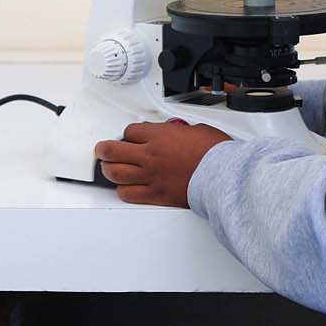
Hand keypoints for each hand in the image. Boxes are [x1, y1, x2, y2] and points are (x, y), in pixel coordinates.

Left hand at [94, 119, 231, 207]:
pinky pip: (130, 194)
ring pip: (116, 173)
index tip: (131, 136)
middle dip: (104, 149)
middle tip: (103, 149)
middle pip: (113, 151)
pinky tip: (124, 188)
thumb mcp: (197, 130)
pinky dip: (123, 190)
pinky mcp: (156, 196)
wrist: (222, 176)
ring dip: (109, 170)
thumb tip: (177, 133)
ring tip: (108, 168)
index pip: (131, 132)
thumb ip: (180, 132)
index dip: (129, 133)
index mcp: (159, 137)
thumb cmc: (215, 153)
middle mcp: (150, 156)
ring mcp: (151, 177)